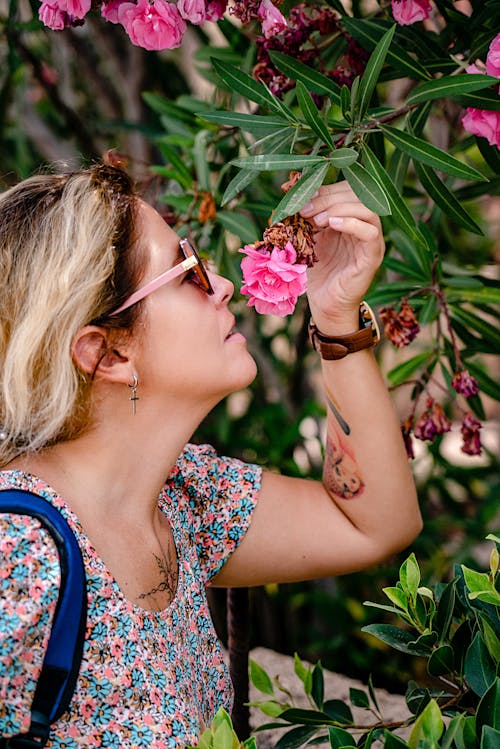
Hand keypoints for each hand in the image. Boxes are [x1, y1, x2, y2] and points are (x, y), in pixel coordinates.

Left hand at [299, 182, 384, 333]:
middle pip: (359, 195)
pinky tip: (332, 224)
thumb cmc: (318, 273)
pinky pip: (370, 233)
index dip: (327, 189)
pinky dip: (351, 223)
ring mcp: (372, 242)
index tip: (304, 197)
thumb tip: (294, 192)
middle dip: (329, 197)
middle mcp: (366, 227)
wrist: (325, 305)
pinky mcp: (372, 257)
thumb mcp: (310, 238)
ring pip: (368, 210)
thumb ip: (307, 217)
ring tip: (318, 220)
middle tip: (306, 209)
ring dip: (339, 208)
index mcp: (353, 219)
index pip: (349, 190)